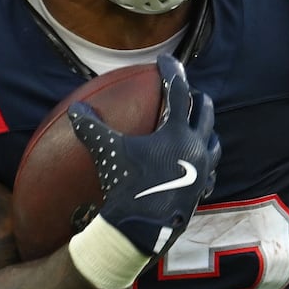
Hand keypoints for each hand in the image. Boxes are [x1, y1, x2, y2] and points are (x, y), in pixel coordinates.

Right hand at [68, 54, 220, 255]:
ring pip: (214, 142)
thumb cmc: (126, 187)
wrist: (142, 229)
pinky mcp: (202, 191)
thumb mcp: (108, 153)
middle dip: (198, 98)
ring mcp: (203, 171)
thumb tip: (75, 109)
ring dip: (207, 129)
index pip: (178, 92)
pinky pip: (211, 173)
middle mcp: (196, 148)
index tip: (165, 60)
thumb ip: (92, 128)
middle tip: (189, 91)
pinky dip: (206, 164)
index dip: (172, 72)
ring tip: (199, 126)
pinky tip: (200, 167)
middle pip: (205, 113)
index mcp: (176, 133)